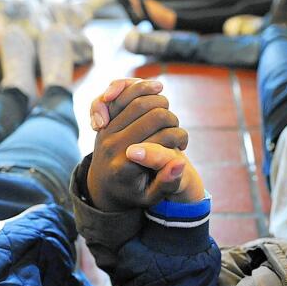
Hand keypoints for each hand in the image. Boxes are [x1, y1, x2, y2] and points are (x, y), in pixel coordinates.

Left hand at [87, 78, 201, 209]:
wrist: (102, 186)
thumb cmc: (132, 193)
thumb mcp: (151, 197)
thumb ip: (167, 182)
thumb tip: (181, 163)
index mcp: (124, 167)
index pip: (161, 139)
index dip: (179, 137)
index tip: (183, 145)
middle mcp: (112, 146)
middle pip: (152, 116)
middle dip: (171, 118)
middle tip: (177, 128)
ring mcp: (105, 131)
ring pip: (138, 100)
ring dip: (160, 100)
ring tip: (169, 110)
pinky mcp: (104, 120)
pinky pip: (123, 95)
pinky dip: (141, 88)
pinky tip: (156, 89)